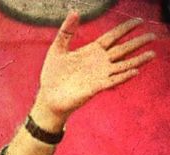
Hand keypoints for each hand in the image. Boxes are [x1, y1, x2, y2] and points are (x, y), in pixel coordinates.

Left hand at [33, 11, 155, 129]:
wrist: (48, 97)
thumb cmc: (52, 74)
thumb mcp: (57, 49)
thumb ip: (66, 31)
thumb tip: (74, 11)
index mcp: (92, 51)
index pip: (112, 36)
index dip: (125, 28)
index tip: (139, 21)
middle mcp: (99, 62)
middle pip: (122, 49)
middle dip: (137, 42)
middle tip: (153, 35)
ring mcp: (99, 75)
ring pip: (123, 65)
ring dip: (137, 60)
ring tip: (151, 54)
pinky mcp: (96, 87)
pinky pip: (112, 81)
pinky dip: (123, 76)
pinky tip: (135, 71)